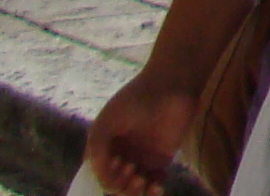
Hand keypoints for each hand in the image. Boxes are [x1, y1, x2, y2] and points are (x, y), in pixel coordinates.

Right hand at [84, 77, 196, 195]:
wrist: (171, 85)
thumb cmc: (136, 98)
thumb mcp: (107, 121)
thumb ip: (97, 149)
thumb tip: (99, 176)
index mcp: (103, 148)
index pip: (97, 175)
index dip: (105, 178)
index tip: (117, 163)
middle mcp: (120, 156)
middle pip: (114, 185)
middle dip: (119, 186)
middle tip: (131, 167)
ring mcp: (140, 159)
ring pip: (133, 188)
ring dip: (134, 192)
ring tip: (141, 180)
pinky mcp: (161, 159)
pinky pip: (154, 182)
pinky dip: (153, 191)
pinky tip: (156, 189)